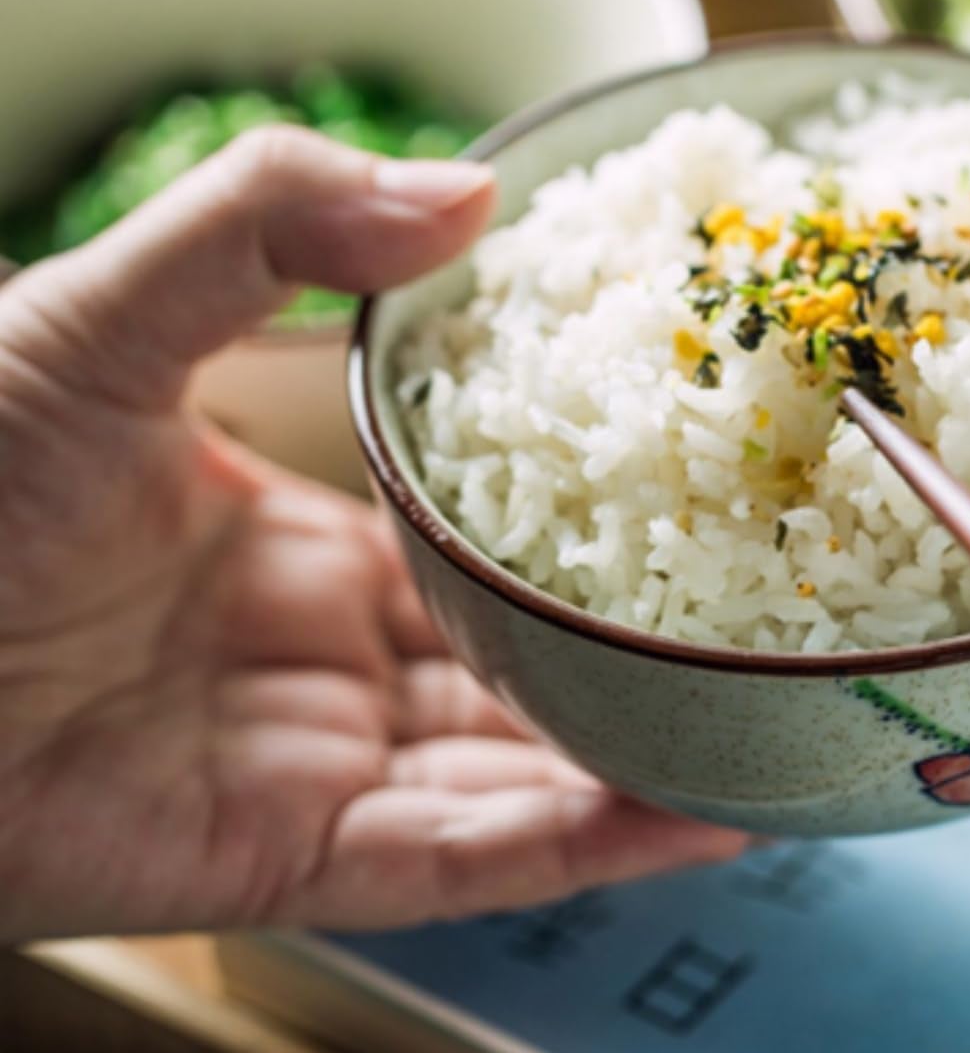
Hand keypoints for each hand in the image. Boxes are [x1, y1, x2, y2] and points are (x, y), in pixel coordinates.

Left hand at [0, 129, 745, 943]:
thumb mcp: (101, 308)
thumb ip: (269, 220)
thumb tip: (469, 188)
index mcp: (296, 538)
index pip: (481, 540)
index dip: (591, 521)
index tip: (698, 480)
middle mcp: (320, 658)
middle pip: (522, 665)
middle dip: (641, 649)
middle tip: (778, 611)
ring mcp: (310, 762)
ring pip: (520, 772)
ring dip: (647, 754)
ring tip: (784, 720)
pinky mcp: (283, 859)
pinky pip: (465, 864)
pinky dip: (586, 846)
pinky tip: (702, 814)